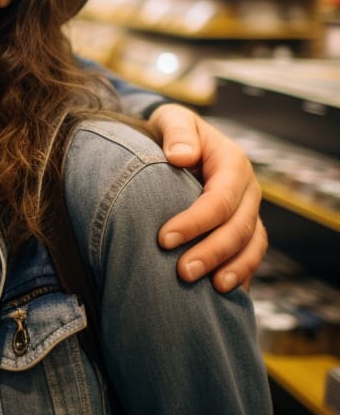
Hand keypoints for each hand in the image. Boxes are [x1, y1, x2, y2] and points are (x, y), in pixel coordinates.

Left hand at [148, 104, 265, 292]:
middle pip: (239, 227)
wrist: (176, 139)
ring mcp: (248, 210)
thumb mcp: (172, 119)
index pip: (220, 198)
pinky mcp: (241, 227)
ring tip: (211, 291)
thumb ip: (176, 133)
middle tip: (182, 273)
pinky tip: (224, 295)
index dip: (196, 221)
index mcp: (232, 163)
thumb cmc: (171, 131)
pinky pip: (250, 254)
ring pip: (250, 245)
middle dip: (212, 252)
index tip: (163, 239)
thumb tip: (180, 156)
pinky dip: (241, 273)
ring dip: (232, 269)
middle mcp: (247, 190)